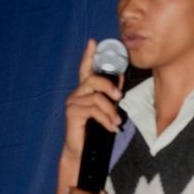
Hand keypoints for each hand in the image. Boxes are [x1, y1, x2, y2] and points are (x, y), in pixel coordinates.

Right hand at [63, 39, 123, 160]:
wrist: (82, 151)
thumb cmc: (93, 129)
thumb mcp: (105, 109)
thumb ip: (110, 94)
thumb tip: (121, 77)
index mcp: (84, 91)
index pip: (85, 69)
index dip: (88, 55)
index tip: (93, 42)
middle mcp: (76, 94)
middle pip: (93, 80)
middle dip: (109, 86)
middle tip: (119, 96)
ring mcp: (72, 103)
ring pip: (97, 98)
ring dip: (110, 111)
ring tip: (116, 122)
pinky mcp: (72, 114)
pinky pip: (94, 110)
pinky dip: (106, 119)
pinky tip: (110, 127)